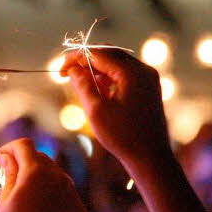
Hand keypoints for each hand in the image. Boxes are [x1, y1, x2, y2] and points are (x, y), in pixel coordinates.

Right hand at [0, 138, 86, 211]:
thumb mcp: (4, 201)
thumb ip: (9, 172)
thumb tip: (8, 154)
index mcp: (35, 173)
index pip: (24, 145)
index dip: (10, 147)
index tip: (2, 156)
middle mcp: (58, 177)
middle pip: (40, 157)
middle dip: (25, 162)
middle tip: (10, 177)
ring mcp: (72, 192)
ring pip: (54, 174)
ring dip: (40, 179)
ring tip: (26, 200)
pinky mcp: (79, 207)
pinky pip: (64, 193)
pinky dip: (52, 196)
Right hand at [61, 48, 170, 165]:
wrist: (151, 158)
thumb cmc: (123, 137)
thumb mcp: (96, 111)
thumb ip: (83, 85)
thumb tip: (73, 69)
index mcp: (132, 73)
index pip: (98, 53)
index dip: (76, 58)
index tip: (60, 70)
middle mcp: (144, 70)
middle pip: (109, 54)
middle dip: (86, 62)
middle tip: (68, 74)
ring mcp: (148, 79)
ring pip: (117, 63)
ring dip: (97, 70)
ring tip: (81, 85)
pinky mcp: (148, 88)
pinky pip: (125, 74)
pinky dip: (109, 78)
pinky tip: (98, 91)